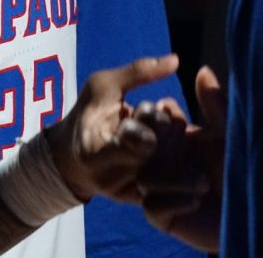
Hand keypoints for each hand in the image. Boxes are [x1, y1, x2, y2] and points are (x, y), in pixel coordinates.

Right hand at [45, 54, 179, 203]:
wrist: (72, 160)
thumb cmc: (88, 114)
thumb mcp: (103, 86)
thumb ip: (137, 73)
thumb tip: (175, 60)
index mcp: (94, 149)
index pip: (127, 143)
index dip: (147, 129)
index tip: (161, 110)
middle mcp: (110, 177)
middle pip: (152, 158)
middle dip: (168, 135)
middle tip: (174, 116)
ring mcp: (125, 193)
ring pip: (165, 178)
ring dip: (181, 154)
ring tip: (184, 131)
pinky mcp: (139, 202)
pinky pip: (169, 192)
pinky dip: (183, 172)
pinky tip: (190, 152)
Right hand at [135, 65, 225, 252]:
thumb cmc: (253, 170)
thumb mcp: (234, 132)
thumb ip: (216, 105)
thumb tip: (202, 71)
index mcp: (182, 138)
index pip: (153, 121)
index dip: (153, 114)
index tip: (167, 109)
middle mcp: (170, 162)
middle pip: (139, 147)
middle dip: (148, 141)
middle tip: (164, 141)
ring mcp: (166, 189)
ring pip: (144, 176)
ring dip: (172, 177)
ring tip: (203, 182)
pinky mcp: (166, 216)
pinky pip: (151, 206)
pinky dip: (171, 200)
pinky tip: (196, 199)